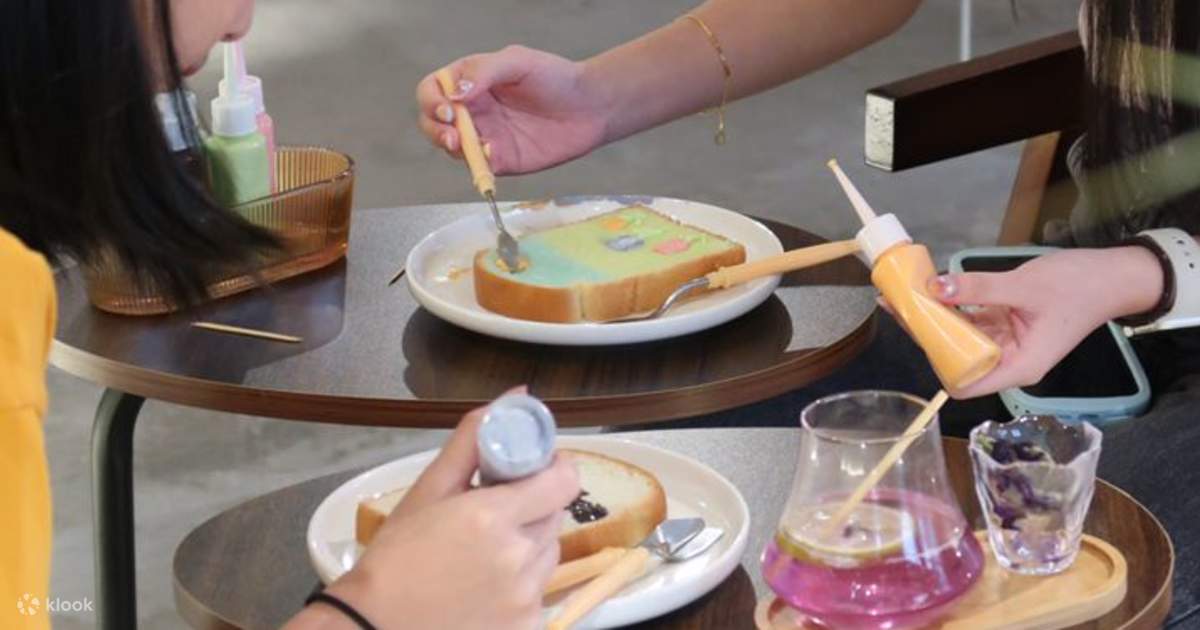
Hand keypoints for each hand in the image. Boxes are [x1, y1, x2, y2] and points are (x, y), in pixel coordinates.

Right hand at [285, 390, 579, 629]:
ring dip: (528, 545)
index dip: (553, 467)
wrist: (374, 628)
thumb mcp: (429, 489)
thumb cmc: (396, 556)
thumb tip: (519, 393)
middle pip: (554, 515)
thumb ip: (475, 437)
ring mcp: (526, 599)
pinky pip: (540, 592)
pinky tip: (484, 587)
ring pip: (548, 554)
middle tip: (494, 512)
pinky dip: (521, 585)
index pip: (564, 480)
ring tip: (485, 553)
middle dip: (532, 506)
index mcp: (495, 517)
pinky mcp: (528, 627)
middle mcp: (519, 558)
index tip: (532, 468)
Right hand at [416, 45, 611, 174]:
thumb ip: (483, 72)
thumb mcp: (518, 61)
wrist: (591, 106)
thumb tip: (455, 95)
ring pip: (452, 147)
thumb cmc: (556, 78)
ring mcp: (486, 136)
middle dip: (435, 130)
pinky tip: (493, 156)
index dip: (431, 100)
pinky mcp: (502, 160)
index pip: (433, 90)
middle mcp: (473, 110)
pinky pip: (480, 167)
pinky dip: (479, 166)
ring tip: (468, 146)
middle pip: (433, 122)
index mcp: (470, 81)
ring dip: (453, 148)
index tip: (448, 109)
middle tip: (453, 135)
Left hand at [912, 247, 1161, 398]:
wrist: (1113, 274)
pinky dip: (951, 305)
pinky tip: (927, 288)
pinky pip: (971, 319)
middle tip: (896, 305)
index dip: (937, 364)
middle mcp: (1008, 360)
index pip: (965, 385)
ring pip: (960, 336)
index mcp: (1018, 367)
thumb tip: (934, 287)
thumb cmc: (1079, 287)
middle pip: (957, 357)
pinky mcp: (1004, 322)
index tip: (915, 333)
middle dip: (928, 334)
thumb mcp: (1025, 286)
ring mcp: (1005, 342)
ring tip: (901, 294)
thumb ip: (978, 289)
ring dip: (934, 317)